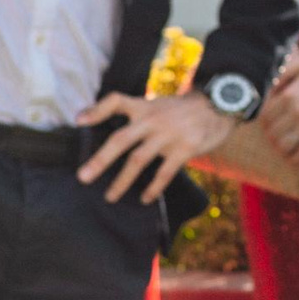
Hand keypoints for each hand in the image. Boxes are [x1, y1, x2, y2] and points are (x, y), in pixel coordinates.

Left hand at [76, 91, 231, 202]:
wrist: (220, 105)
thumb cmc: (184, 109)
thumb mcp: (159, 104)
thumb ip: (138, 114)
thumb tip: (113, 132)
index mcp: (145, 106)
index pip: (116, 101)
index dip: (97, 110)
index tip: (78, 121)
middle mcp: (153, 119)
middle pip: (121, 139)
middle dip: (101, 160)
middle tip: (83, 177)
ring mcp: (169, 134)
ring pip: (139, 160)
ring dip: (122, 181)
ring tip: (110, 196)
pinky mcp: (186, 148)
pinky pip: (165, 172)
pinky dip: (153, 187)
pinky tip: (145, 198)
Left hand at [262, 52, 298, 159]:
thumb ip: (284, 70)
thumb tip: (269, 85)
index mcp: (289, 95)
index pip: (266, 116)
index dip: (264, 124)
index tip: (267, 127)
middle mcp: (297, 111)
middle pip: (273, 133)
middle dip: (271, 139)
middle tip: (273, 141)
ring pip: (285, 146)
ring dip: (282, 150)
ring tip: (283, 150)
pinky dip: (296, 158)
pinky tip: (296, 157)